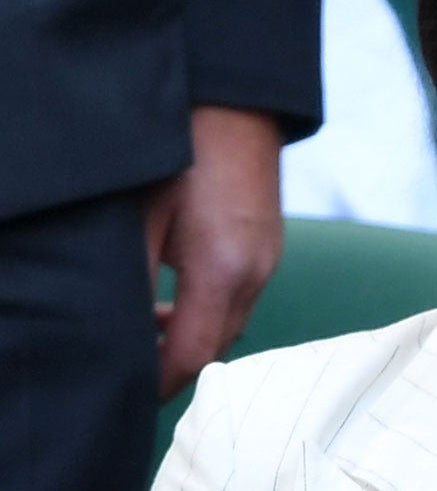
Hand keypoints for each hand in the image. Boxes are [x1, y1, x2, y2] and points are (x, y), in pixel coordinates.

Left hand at [146, 105, 283, 399]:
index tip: (123, 391)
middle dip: (170, 364)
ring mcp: (268, 258)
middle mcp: (256, 271)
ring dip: (188, 335)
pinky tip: (172, 293)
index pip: (192, 357)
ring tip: (141, 323)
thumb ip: (131, 282)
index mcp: (224, 270)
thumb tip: (114, 331)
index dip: (156, 383)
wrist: (237, 98)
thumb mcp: (141, 217)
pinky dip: (206, 310)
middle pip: (216, 348)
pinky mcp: (268, 244)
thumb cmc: (183, 148)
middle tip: (121, 360)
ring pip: (229, 324)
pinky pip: (239, 297)